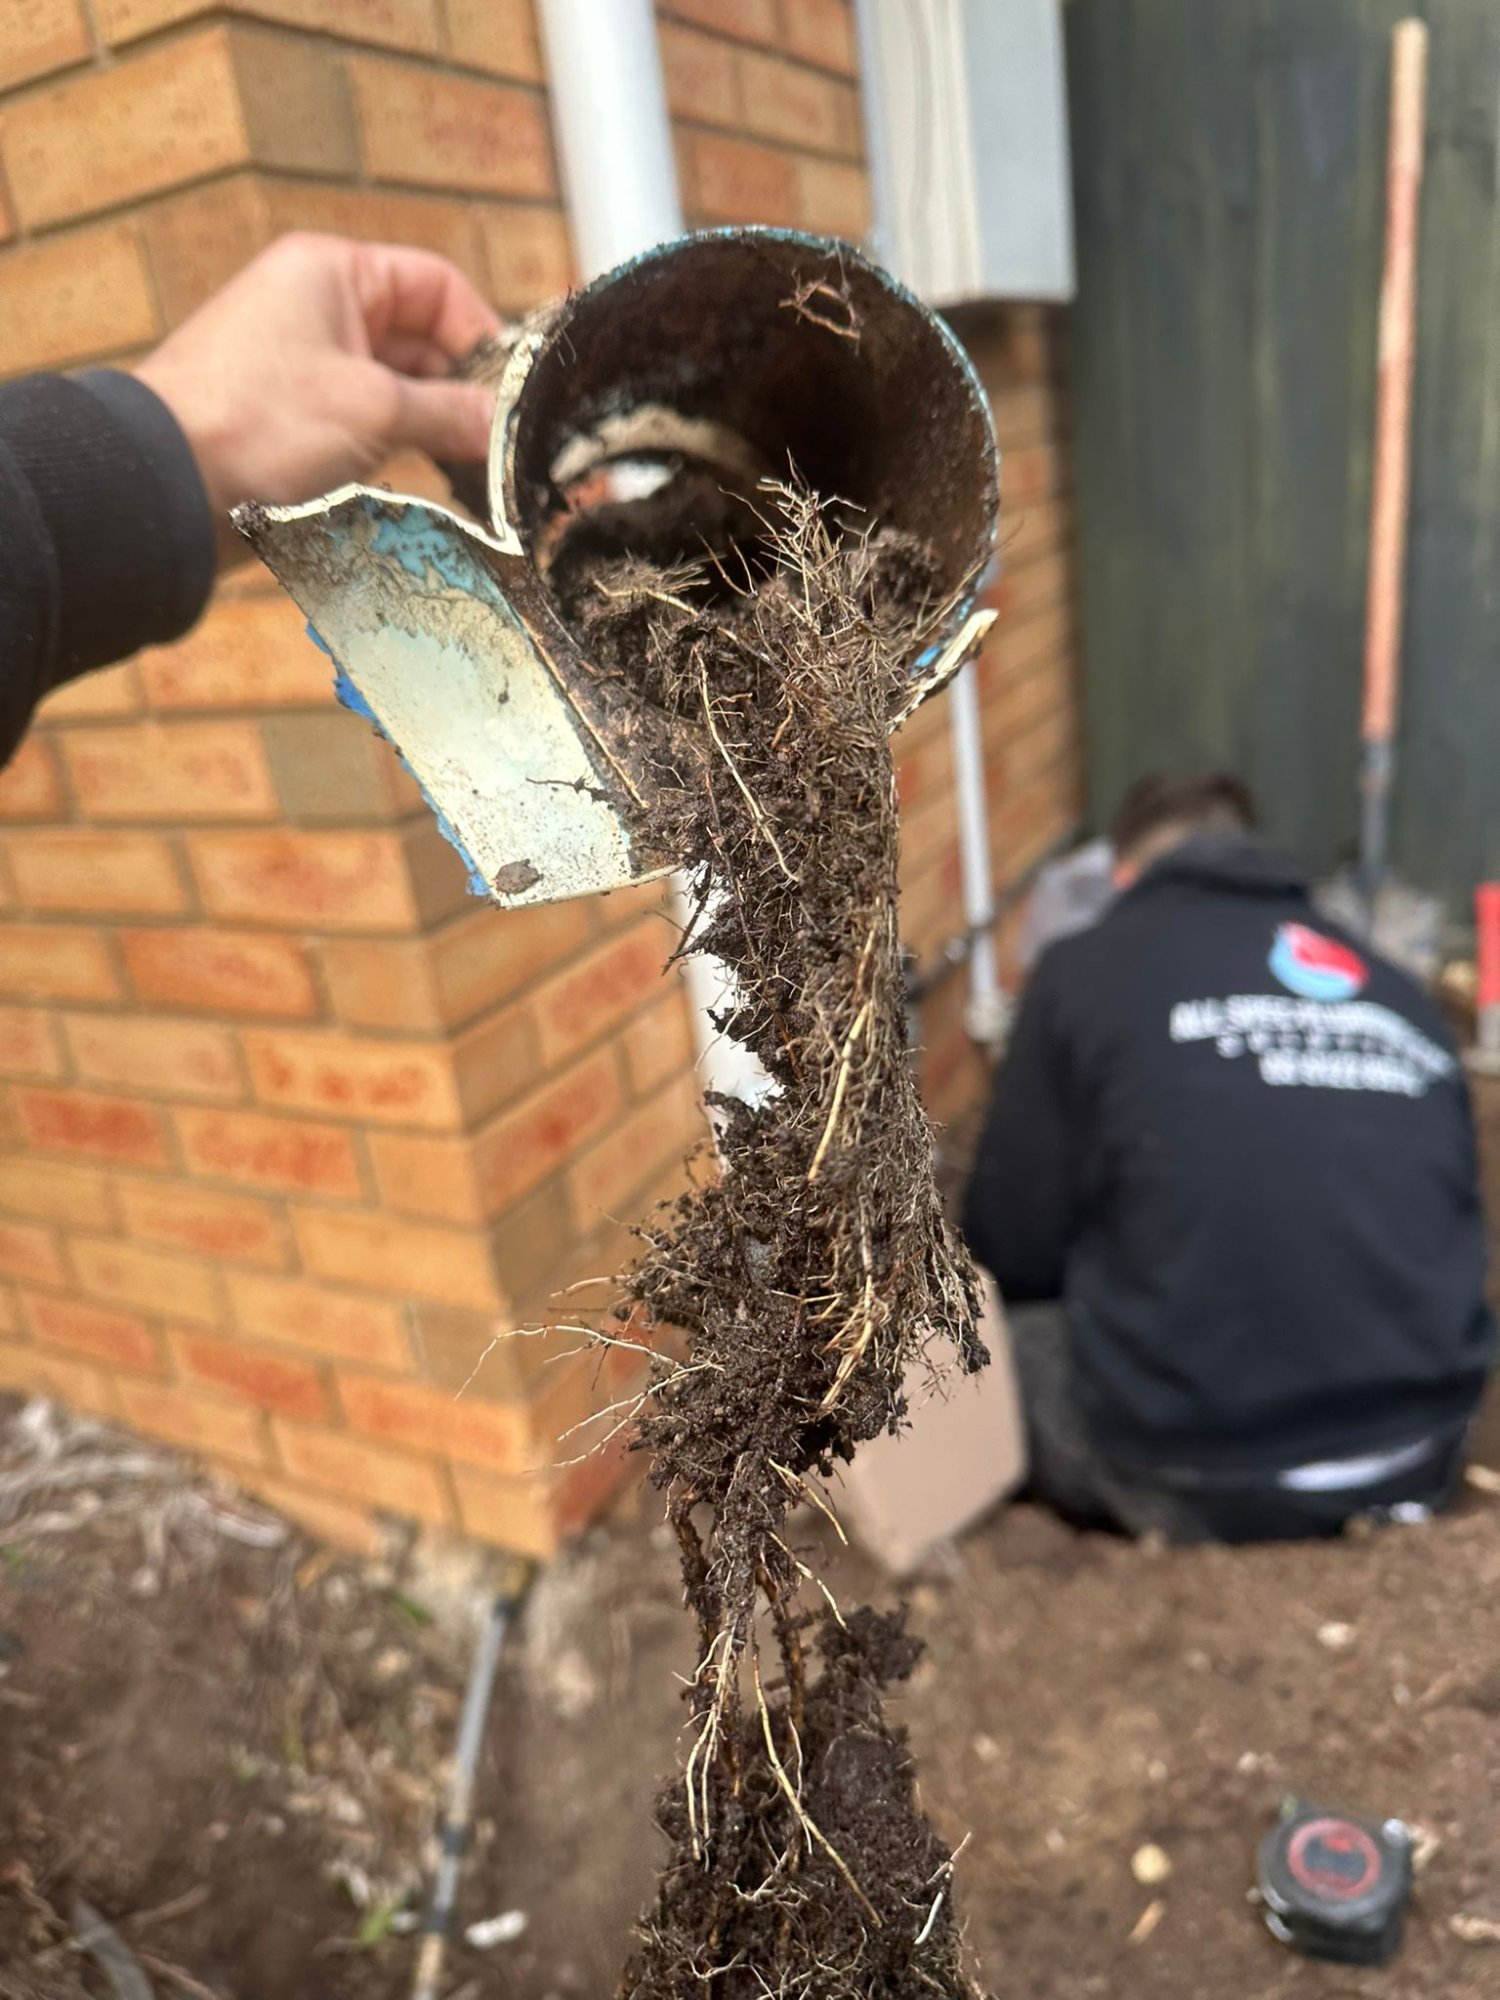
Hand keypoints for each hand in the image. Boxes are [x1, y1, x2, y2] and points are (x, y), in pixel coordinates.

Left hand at [135, 233, 500, 557]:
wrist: (165, 487)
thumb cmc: (261, 422)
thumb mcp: (375, 410)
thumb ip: (450, 413)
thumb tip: (503, 426)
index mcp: (333, 273)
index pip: (435, 286)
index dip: (482, 334)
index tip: (513, 393)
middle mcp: (316, 310)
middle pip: (419, 342)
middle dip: (460, 391)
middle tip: (500, 445)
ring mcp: (302, 369)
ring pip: (394, 391)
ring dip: (431, 428)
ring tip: (469, 472)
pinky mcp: (290, 423)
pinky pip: (362, 428)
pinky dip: (395, 451)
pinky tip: (422, 486)